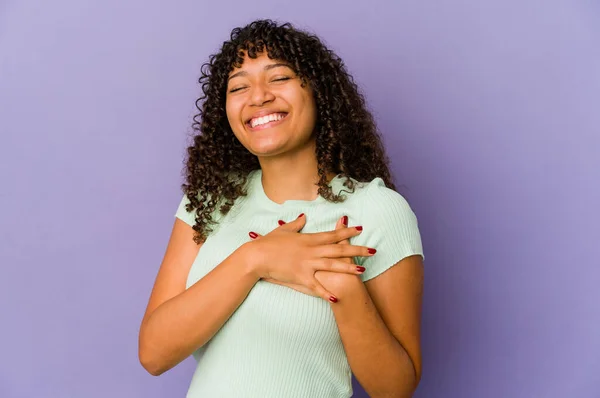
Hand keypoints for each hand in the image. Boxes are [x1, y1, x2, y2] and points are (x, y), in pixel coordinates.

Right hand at [248, 214, 372, 301]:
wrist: (256, 256)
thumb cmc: (268, 242)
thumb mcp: (283, 230)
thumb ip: (296, 224)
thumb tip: (303, 217)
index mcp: (309, 238)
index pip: (333, 234)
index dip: (347, 232)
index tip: (360, 230)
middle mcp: (312, 250)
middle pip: (339, 249)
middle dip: (357, 250)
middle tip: (373, 250)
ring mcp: (307, 264)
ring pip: (333, 265)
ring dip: (349, 268)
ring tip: (364, 270)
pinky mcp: (300, 277)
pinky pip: (316, 286)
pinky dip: (326, 292)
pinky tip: (336, 298)